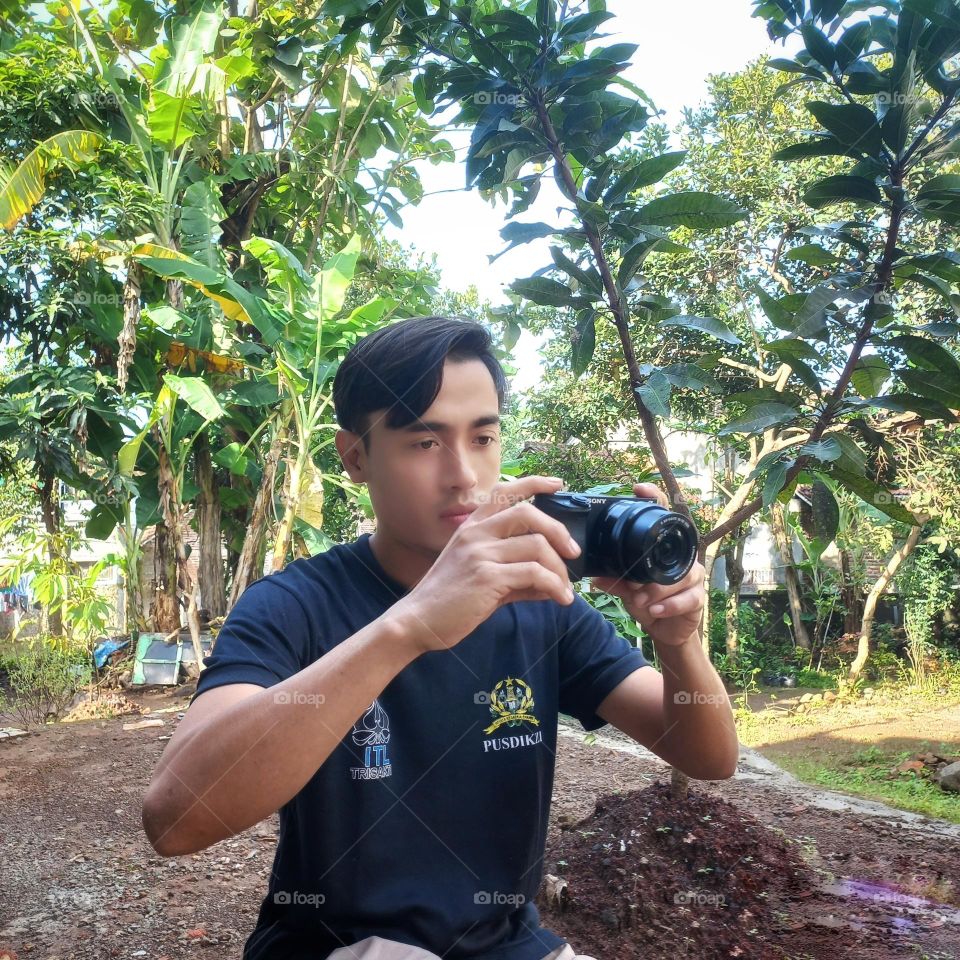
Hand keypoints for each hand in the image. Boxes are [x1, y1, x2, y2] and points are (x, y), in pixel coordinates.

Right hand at [393, 475, 581, 654]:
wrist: (417, 621)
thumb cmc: (447, 601)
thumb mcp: (480, 577)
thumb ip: (513, 573)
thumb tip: (550, 582)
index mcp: (471, 528)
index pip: (504, 493)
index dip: (534, 484)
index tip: (556, 484)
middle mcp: (475, 534)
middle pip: (528, 514)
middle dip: (559, 531)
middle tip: (573, 553)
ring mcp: (480, 553)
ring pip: (537, 546)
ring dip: (559, 569)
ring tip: (566, 589)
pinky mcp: (487, 577)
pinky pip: (533, 573)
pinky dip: (554, 586)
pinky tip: (560, 599)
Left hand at [591, 482, 705, 647]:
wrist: (665, 630)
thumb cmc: (648, 602)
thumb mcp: (627, 590)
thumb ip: (616, 581)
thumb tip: (596, 576)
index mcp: (664, 550)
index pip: (663, 517)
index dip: (655, 499)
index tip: (639, 489)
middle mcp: (682, 558)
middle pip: (672, 552)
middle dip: (652, 572)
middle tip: (633, 587)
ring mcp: (693, 577)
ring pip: (680, 578)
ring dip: (657, 591)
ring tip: (641, 601)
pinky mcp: (698, 597)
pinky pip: (688, 598)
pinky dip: (669, 605)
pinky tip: (655, 610)